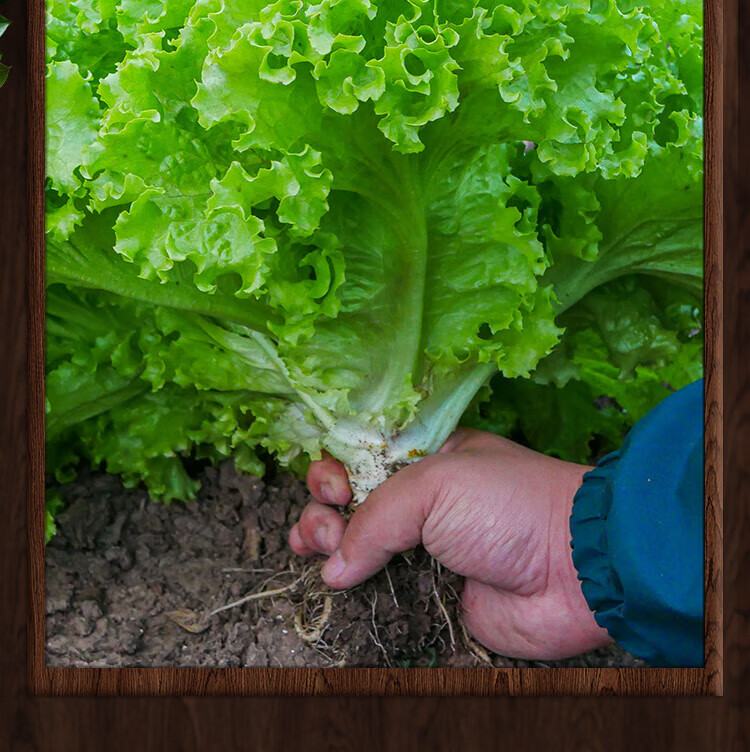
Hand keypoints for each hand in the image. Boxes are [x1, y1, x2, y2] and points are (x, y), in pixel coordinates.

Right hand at [289, 428, 612, 659]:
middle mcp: (421, 499)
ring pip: (357, 545)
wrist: (572, 567)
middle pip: (352, 500)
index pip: (364, 457)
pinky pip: (379, 589)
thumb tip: (333, 567)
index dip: (337, 467)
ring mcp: (424, 547)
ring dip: (324, 541)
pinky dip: (349, 587)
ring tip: (313, 546)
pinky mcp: (430, 592)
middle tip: (327, 523)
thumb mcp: (435, 483)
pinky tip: (326, 582)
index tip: (335, 486)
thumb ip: (375, 518)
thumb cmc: (506, 504)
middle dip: (324, 506)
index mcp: (426, 457)